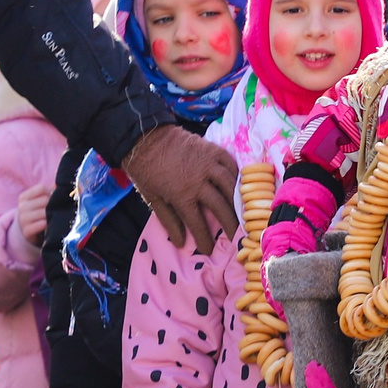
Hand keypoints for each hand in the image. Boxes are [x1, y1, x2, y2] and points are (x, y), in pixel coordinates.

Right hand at [17, 183, 51, 246]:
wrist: (27, 231)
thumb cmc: (36, 213)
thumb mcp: (38, 201)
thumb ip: (48, 191)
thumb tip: (59, 184)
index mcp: (23, 197)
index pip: (41, 188)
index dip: (51, 192)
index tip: (54, 198)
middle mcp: (21, 207)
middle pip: (45, 200)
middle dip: (53, 204)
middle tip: (57, 209)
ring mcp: (23, 219)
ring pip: (45, 212)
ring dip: (52, 214)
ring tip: (55, 216)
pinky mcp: (27, 231)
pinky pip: (43, 224)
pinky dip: (49, 224)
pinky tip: (50, 225)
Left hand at [121, 123, 237, 252]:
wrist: (145, 138)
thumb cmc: (146, 171)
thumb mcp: (153, 198)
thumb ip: (169, 221)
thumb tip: (182, 243)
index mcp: (182, 195)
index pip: (198, 223)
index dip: (204, 239)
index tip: (209, 250)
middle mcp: (199, 180)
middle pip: (221, 206)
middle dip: (230, 224)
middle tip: (235, 236)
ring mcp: (208, 163)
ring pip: (230, 185)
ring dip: (238, 201)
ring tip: (242, 213)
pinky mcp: (213, 149)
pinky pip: (230, 165)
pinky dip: (236, 176)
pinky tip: (238, 186)